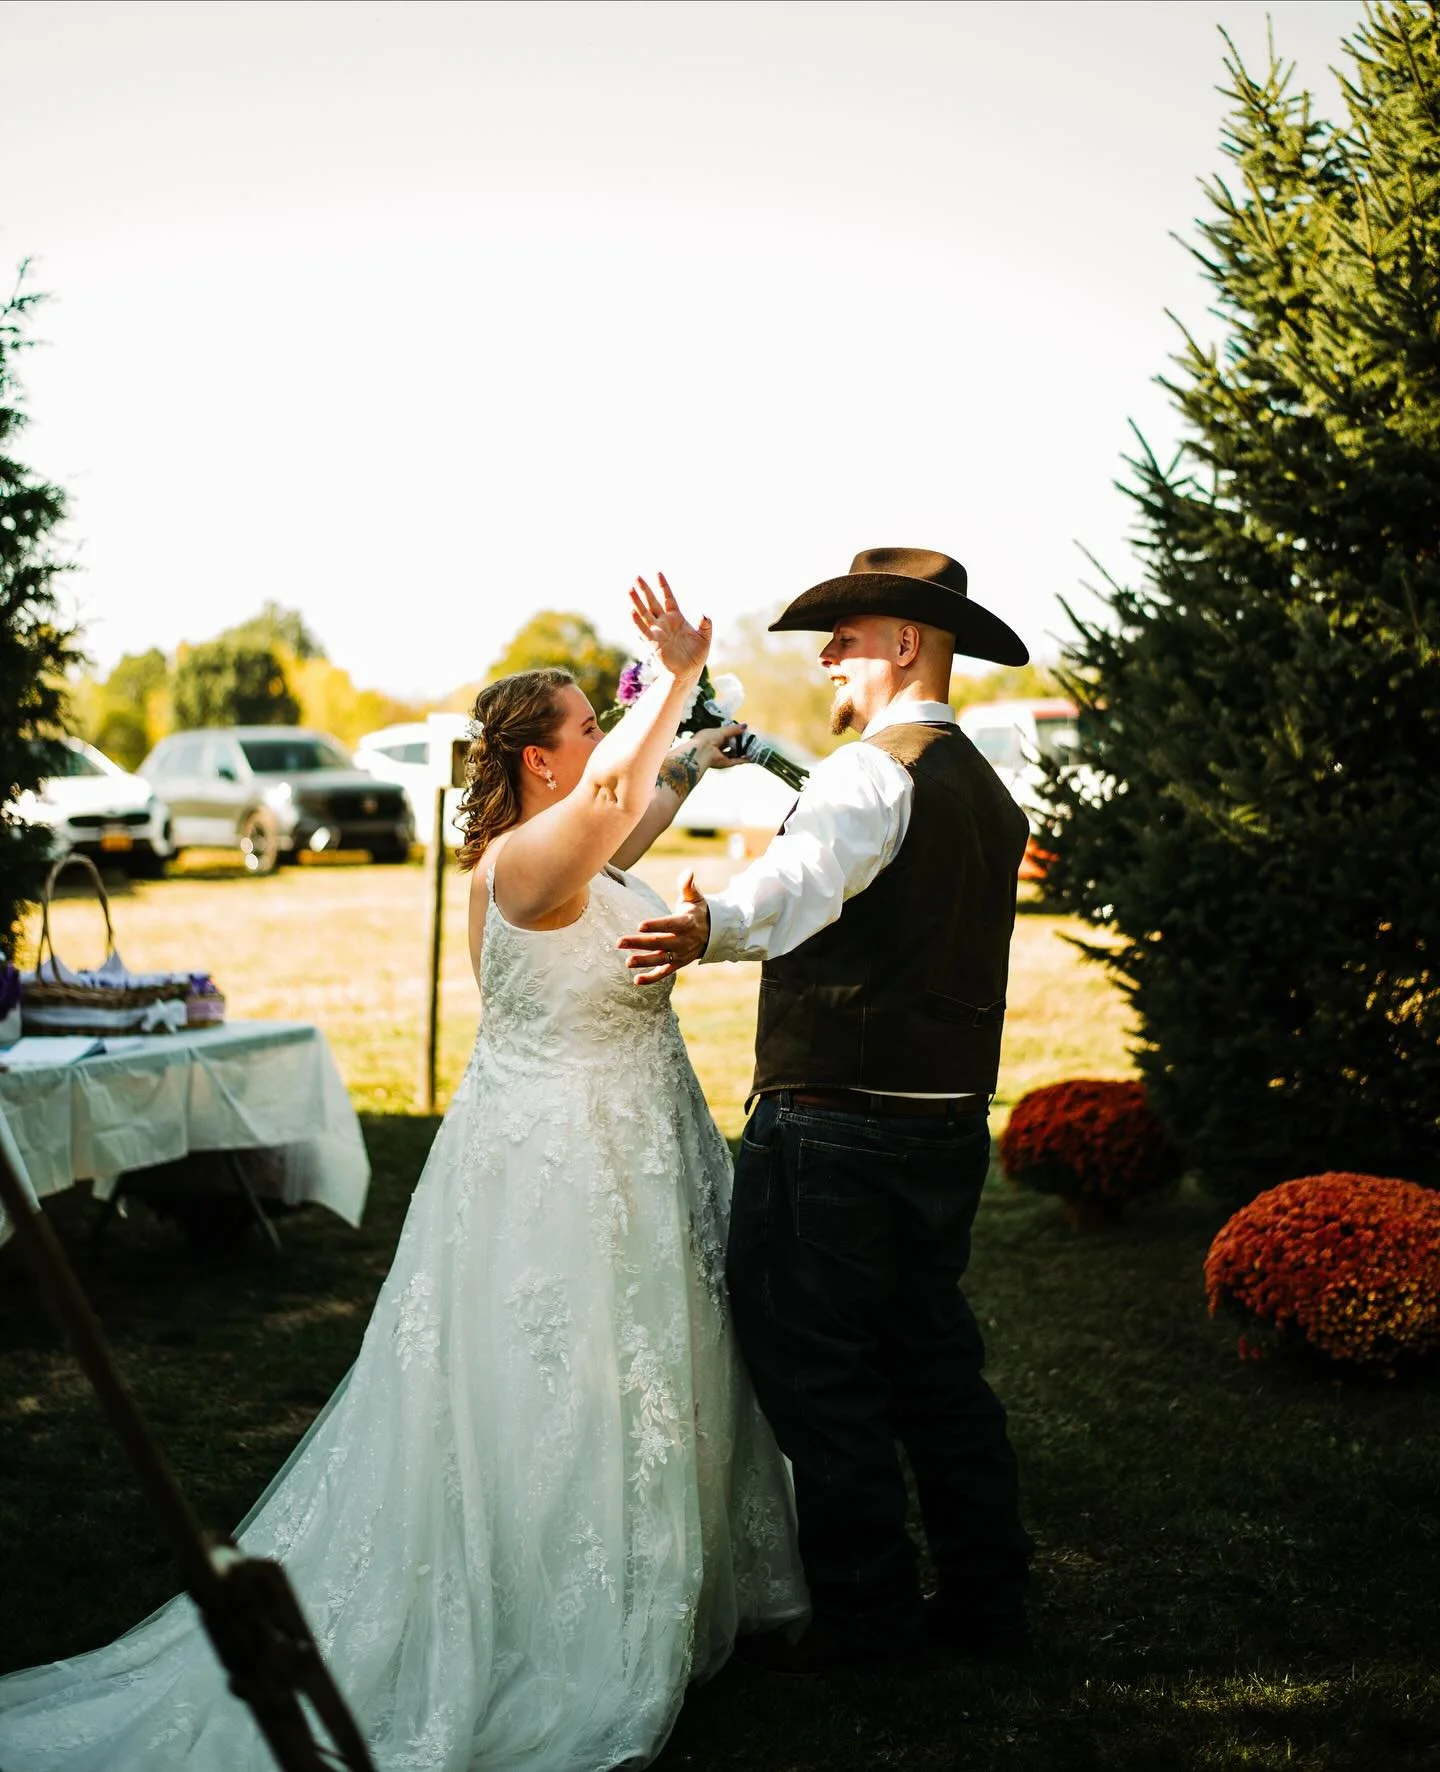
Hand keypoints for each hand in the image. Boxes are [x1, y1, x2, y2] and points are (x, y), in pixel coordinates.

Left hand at [617, 870, 710, 984]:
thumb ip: (688, 886)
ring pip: (660, 959)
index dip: (655, 925)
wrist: (714, 934)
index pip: (669, 924)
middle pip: (659, 943)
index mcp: (687, 923)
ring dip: (644, 961)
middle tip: (619, 942)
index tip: (639, 925)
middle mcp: (683, 941)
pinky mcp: (677, 964)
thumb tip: (688, 872)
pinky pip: (664, 973)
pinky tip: (636, 981)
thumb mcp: (695, 898)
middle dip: (639, 943)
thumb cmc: (698, 912)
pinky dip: (652, 978)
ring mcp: (680, 954)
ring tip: (627, 962)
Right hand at [630, 573, 709, 678]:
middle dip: (645, 590)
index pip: (668, 598)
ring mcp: (658, 632)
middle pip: (652, 602)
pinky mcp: (653, 643)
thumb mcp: (705, 638)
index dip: (663, 586)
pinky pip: (644, 631)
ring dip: (637, 602)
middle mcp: (664, 622)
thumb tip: (704, 614)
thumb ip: (706, 625)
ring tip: (630, 590)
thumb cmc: (696, 655)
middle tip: (637, 577)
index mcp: (676, 618)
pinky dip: (638, 622)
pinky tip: (632, 612)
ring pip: (645, 614)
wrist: (688, 672)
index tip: (658, 573)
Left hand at [691, 724, 746, 770]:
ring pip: (732, 754)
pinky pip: (735, 761)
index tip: (741, 731)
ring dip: (741, 752)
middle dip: (737, 743)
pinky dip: (743, 760)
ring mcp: (719, 756)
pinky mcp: (724, 763)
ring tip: (751, 748)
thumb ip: (734, 729)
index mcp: (711, 737)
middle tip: (747, 740)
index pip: (723, 735)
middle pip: (728, 745)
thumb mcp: (722, 730)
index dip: (732, 733)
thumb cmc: (707, 738)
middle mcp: (714, 747)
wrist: (703, 751)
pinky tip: (750, 757)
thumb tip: (744, 726)